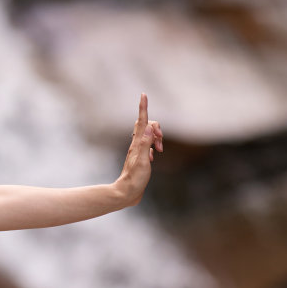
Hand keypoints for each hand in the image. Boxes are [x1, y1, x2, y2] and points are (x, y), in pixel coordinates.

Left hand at [114, 92, 161, 206]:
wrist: (127, 193)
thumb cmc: (135, 178)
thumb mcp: (143, 160)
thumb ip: (146, 143)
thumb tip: (149, 126)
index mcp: (137, 143)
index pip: (142, 121)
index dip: (143, 107)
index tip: (143, 94)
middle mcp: (136, 144)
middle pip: (147, 125)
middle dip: (156, 128)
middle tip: (160, 143)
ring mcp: (138, 151)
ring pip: (148, 135)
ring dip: (157, 138)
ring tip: (159, 150)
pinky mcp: (140, 158)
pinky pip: (148, 146)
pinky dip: (153, 146)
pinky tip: (154, 156)